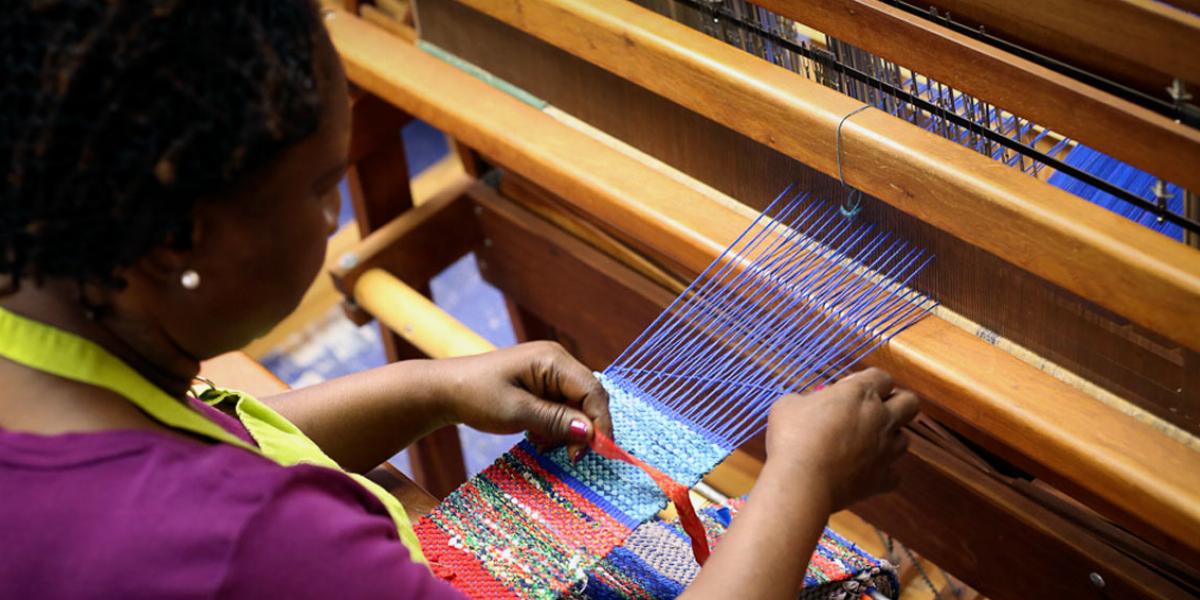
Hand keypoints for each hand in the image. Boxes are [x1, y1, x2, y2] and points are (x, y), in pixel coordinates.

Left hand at [429, 341, 612, 459]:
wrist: (445, 390)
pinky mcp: (542, 386)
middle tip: (570, 456)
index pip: (593, 390)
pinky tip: (536, 436)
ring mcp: (549, 373)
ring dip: (566, 430)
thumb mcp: (516, 412)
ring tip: (542, 443)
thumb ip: (555, 421)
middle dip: (582, 428)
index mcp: (553, 360)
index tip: (594, 451)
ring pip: (576, 407)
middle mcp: (557, 362)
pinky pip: (561, 408)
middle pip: (588, 398)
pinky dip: (555, 426)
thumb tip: (590, 433)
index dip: (599, 422)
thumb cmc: (476, 396)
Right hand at [765, 367, 917, 510]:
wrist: (802, 482)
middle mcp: (881, 418)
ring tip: (866, 444)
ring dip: (889, 439)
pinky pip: (894, 475)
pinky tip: (865, 473)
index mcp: (860, 393)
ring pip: (905, 439)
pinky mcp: (883, 479)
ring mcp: (886, 450)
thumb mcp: (788, 405)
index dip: (870, 382)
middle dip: (898, 403)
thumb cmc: (792, 437)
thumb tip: (808, 405)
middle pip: (910, 402)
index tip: (851, 391)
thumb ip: (806, 400)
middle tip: (875, 411)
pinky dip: (882, 473)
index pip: (882, 377)